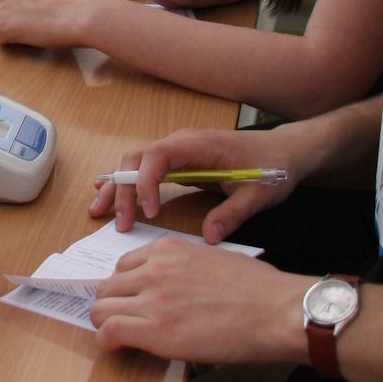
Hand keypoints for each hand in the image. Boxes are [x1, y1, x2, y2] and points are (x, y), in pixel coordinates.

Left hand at [0, 0, 87, 48]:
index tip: (32, 10)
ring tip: (35, 27)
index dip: (17, 8)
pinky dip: (14, 42)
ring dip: (13, 31)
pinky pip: (2, 39)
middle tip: (34, 22)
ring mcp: (1, 7)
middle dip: (11, 19)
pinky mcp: (2, 26)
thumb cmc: (68, 5)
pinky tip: (32, 34)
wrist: (78, 14)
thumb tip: (18, 12)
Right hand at [90, 122, 314, 239]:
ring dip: (117, 186)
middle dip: (123, 189)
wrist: (284, 153)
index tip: (150, 213)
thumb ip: (233, 214)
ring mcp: (177, 151)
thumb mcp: (258, 194)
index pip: (157, 156)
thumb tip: (208, 238)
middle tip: (119, 223)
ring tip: (97, 210)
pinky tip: (106, 190)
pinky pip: (145, 168)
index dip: (146, 183)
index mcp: (199, 145)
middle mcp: (182, 143)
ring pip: (135, 163)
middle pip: (137, 159)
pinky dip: (126, 181)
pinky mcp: (178, 161)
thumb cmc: (273, 169)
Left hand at [90, 234, 302, 365]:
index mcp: (169, 250)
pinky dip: (106, 340)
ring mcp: (153, 298)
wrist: (276, 312)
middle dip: (112, 304)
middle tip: (125, 321)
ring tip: (121, 336)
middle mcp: (155, 269)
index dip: (126, 287)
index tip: (133, 301)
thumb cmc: (258, 290)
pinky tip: (116, 347)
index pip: (125, 266)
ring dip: (107, 322)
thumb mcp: (214, 260)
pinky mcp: (156, 330)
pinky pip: (110, 330)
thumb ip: (185, 269)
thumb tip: (176, 288)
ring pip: (102, 307)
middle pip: (108, 286)